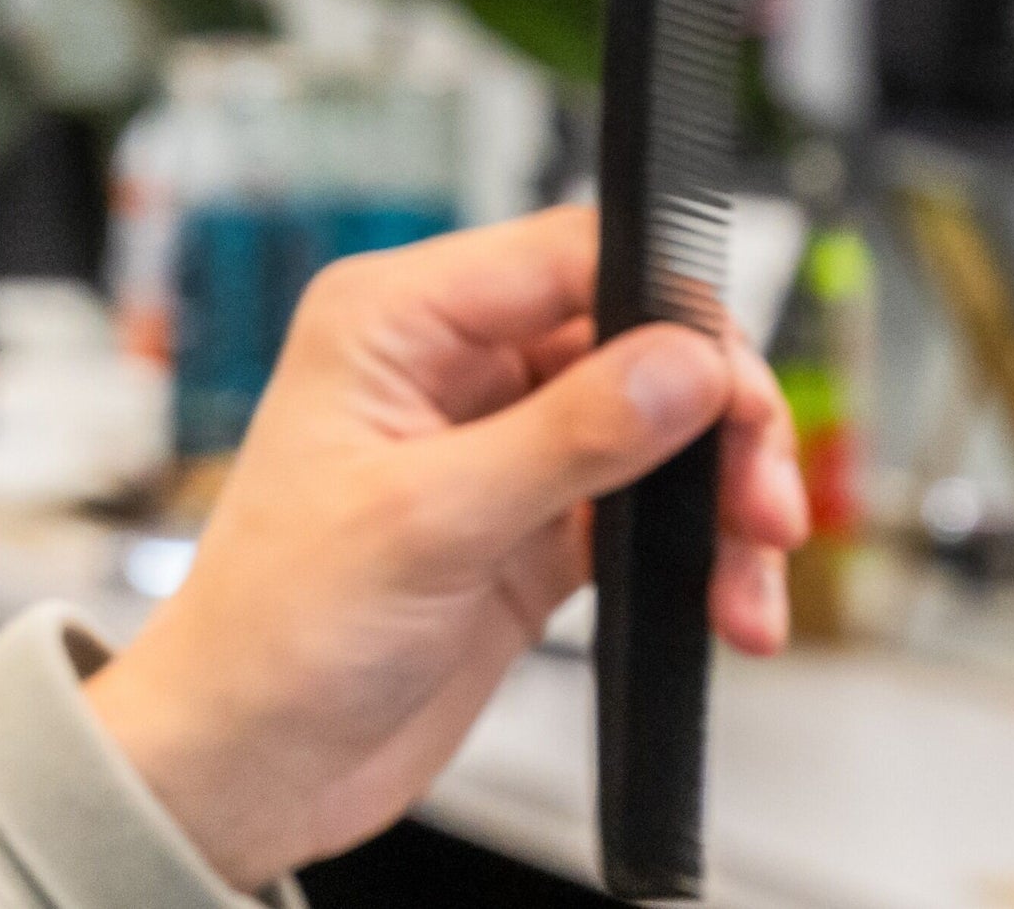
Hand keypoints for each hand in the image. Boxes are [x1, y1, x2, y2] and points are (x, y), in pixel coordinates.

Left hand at [81, 208, 806, 888]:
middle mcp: (442, 368)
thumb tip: (681, 361)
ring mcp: (491, 448)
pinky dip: (699, 551)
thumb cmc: (274, 628)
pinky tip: (729, 604)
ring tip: (751, 572)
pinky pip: (645, 511)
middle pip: (629, 339)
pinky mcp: (527, 527)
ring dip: (718, 495)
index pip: (562, 256)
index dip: (666, 305)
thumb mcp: (427, 522)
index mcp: (390, 322)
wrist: (251, 757)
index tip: (736, 386)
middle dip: (715, 415)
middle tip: (762, 500)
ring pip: (653, 427)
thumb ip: (566, 437)